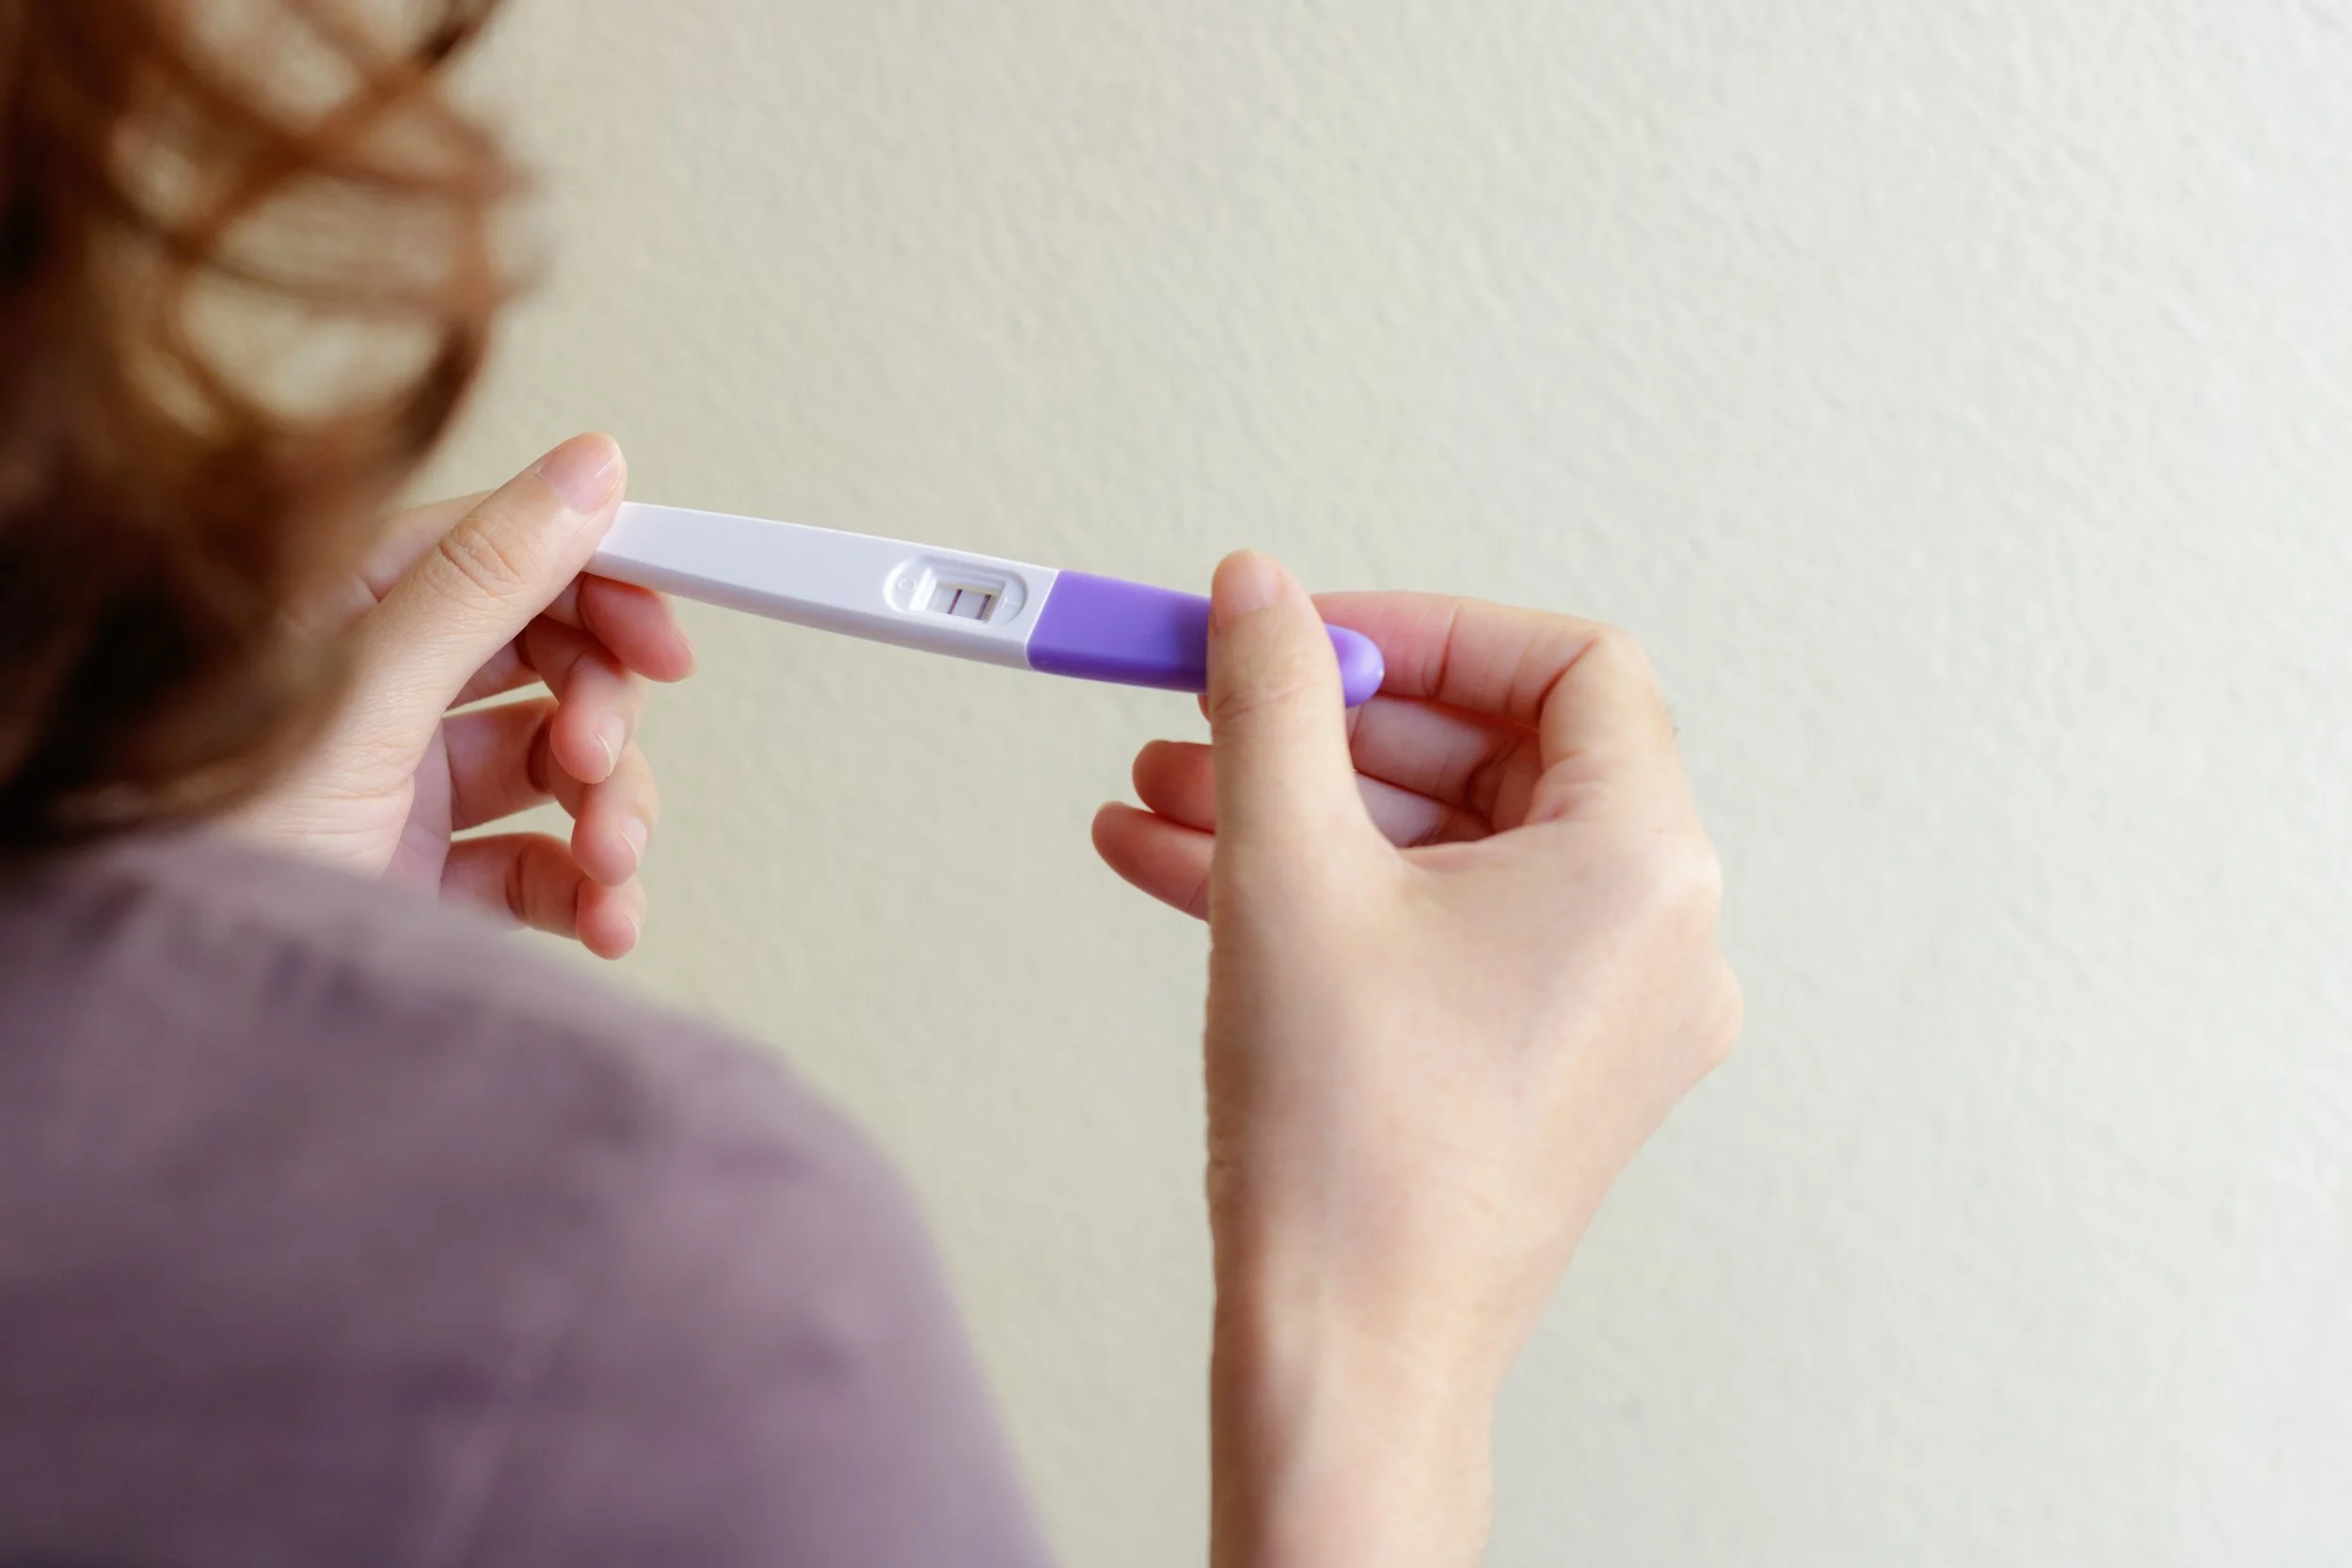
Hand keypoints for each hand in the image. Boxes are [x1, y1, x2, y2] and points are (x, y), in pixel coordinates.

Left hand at [234, 434, 692, 958]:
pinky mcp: (426, 881)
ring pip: (558, 770)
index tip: (664, 642)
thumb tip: (590, 470)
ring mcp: (402, 790)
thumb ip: (484, 581)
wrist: (183, 1021)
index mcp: (340, 614)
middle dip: (601, 717)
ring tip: (609, 863)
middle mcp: (375, 692)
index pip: (503, 556)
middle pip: (548, 663)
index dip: (598, 590)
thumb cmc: (207, 857)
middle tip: (595, 761)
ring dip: (609, 814)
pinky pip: (544, 867)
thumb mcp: (362, 699)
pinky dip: (591, 892)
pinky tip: (603, 917)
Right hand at [1093, 556, 1740, 1567]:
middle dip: (1330, 728)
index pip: (1568, 667)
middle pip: (1497, 757)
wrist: (1347, 1353)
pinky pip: (1439, 934)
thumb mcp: (1290, 867)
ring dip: (1305, 810)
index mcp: (1644, 865)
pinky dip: (1332, 895)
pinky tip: (1183, 872)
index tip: (1311, 636)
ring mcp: (1605, 1009)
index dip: (1429, 631)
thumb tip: (1259, 590)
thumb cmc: (1348, 1146)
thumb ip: (1276, 696)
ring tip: (1162, 794)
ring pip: (1448, 851)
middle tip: (1213, 709)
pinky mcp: (1542, 1065)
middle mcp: (1655, 933)